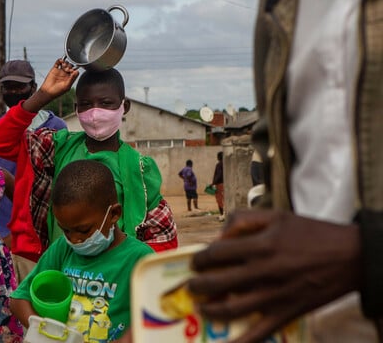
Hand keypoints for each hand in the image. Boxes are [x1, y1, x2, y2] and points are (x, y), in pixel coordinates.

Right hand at [23, 58, 78, 112]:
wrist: (48, 91)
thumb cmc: (58, 91)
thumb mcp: (67, 86)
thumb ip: (72, 79)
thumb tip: (76, 72)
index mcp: (70, 79)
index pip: (75, 71)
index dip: (74, 70)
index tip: (72, 71)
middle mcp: (66, 74)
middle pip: (71, 66)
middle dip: (70, 66)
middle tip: (67, 69)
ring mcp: (60, 71)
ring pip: (65, 63)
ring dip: (66, 63)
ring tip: (64, 66)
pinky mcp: (55, 69)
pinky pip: (58, 62)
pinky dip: (60, 60)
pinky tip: (61, 61)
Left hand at [187, 209, 360, 342]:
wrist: (351, 256)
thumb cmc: (312, 233)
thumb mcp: (277, 215)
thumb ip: (243, 220)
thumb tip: (220, 235)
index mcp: (260, 245)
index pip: (216, 254)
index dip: (199, 259)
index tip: (196, 262)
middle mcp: (264, 272)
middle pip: (216, 283)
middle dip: (197, 285)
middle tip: (193, 285)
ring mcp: (274, 296)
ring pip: (231, 309)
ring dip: (210, 310)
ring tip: (202, 307)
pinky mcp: (286, 313)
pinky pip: (260, 332)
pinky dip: (241, 341)